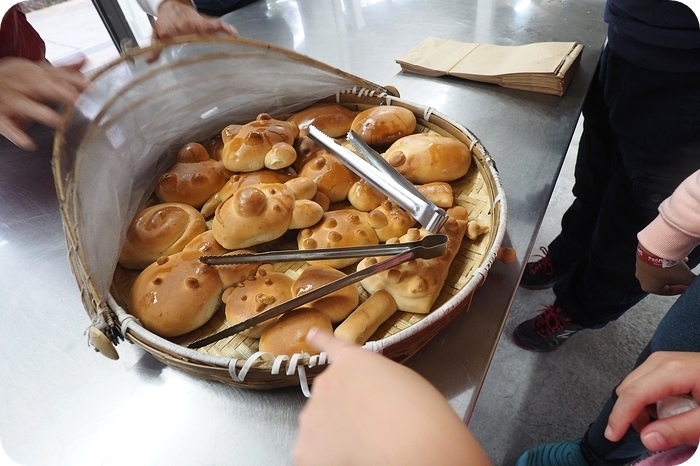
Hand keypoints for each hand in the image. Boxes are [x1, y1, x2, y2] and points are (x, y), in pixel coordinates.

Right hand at [0, 57, 87, 149]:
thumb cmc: (11, 84)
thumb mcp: (34, 74)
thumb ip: (60, 72)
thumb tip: (84, 60)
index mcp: (28, 71)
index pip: (53, 73)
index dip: (72, 79)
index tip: (91, 87)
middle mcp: (17, 82)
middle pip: (37, 84)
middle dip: (57, 90)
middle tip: (75, 99)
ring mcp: (5, 98)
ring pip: (20, 102)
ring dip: (38, 111)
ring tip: (56, 121)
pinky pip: (3, 123)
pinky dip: (14, 133)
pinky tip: (27, 143)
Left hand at [152, 0, 237, 40]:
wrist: (172, 8)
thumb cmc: (166, 23)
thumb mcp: (156, 35)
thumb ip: (153, 48)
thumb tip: (149, 62)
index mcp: (169, 25)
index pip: (167, 29)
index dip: (166, 33)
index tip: (165, 35)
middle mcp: (184, 23)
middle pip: (191, 25)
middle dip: (198, 29)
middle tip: (207, 30)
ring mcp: (195, 22)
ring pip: (206, 24)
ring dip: (215, 27)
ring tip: (228, 32)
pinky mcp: (205, 23)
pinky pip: (215, 25)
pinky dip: (224, 28)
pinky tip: (233, 33)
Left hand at [292, 328, 491, 465]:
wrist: (408, 443)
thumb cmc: (419, 415)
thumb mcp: (402, 381)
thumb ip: (377, 381)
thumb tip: (371, 396)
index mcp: (352, 361)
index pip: (332, 346)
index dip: (322, 340)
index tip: (313, 334)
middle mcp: (326, 382)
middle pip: (329, 395)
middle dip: (342, 409)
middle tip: (370, 425)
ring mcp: (313, 414)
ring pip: (319, 425)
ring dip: (334, 434)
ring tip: (366, 445)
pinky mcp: (306, 448)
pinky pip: (311, 452)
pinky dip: (323, 458)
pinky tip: (335, 458)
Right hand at [605, 352, 699, 450]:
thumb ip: (679, 429)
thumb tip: (647, 439)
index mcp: (672, 370)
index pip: (634, 394)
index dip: (620, 417)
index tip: (613, 437)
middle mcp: (662, 360)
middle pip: (629, 388)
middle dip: (630, 414)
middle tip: (649, 437)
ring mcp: (663, 359)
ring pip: (634, 385)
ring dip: (639, 409)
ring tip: (663, 426)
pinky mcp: (667, 364)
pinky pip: (644, 383)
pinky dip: (647, 402)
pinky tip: (666, 412)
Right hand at [635, 257, 695, 295]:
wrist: (657, 248)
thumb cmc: (667, 266)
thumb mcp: (685, 277)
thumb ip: (690, 282)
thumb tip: (695, 283)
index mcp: (650, 288)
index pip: (668, 291)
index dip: (681, 288)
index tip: (688, 285)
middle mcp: (642, 279)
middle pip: (663, 280)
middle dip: (675, 277)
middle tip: (684, 274)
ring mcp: (640, 267)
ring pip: (659, 270)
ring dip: (671, 268)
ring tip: (681, 263)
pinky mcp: (640, 256)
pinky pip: (655, 261)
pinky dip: (664, 260)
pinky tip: (673, 256)